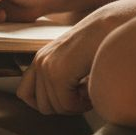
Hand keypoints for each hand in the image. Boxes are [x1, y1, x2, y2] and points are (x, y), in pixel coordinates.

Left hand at [17, 0, 135, 114]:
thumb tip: (56, 108)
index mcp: (41, 59)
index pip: (24, 93)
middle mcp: (40, 61)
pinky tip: (92, 89)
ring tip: (89, 90)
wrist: (112, 26)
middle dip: (66, 108)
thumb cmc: (99, 46)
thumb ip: (60, 80)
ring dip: (76, 106)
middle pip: (43, 107)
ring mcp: (47, 66)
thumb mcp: (74, 62)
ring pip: (56, 108)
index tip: (65, 102)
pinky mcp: (58, 72)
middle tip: (83, 96)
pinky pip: (67, 104)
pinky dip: (82, 104)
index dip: (45, 104)